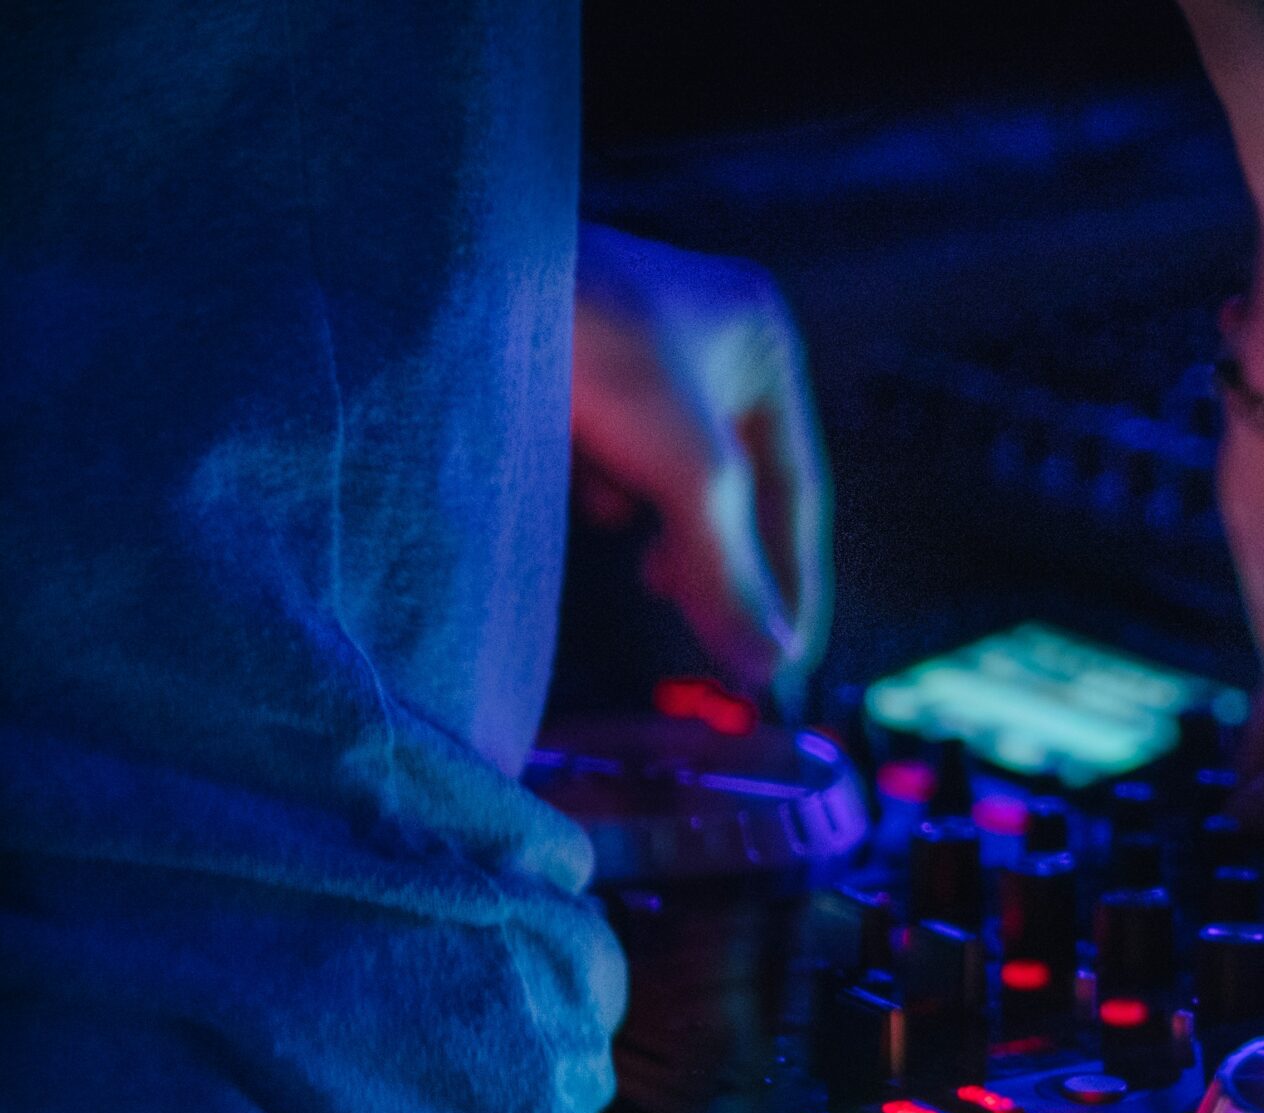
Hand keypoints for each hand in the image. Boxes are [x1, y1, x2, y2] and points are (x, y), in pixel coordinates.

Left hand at [571, 225, 830, 716]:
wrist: (451, 281)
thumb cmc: (593, 347)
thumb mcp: (686, 472)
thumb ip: (730, 572)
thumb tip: (771, 664)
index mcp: (761, 341)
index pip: (797, 486)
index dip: (793, 579)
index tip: (785, 661)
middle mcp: (707, 337)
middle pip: (733, 483)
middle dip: (720, 559)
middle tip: (711, 631)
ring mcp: (631, 347)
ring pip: (668, 472)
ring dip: (660, 527)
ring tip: (648, 574)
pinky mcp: (566, 363)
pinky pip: (607, 450)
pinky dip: (602, 485)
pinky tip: (584, 498)